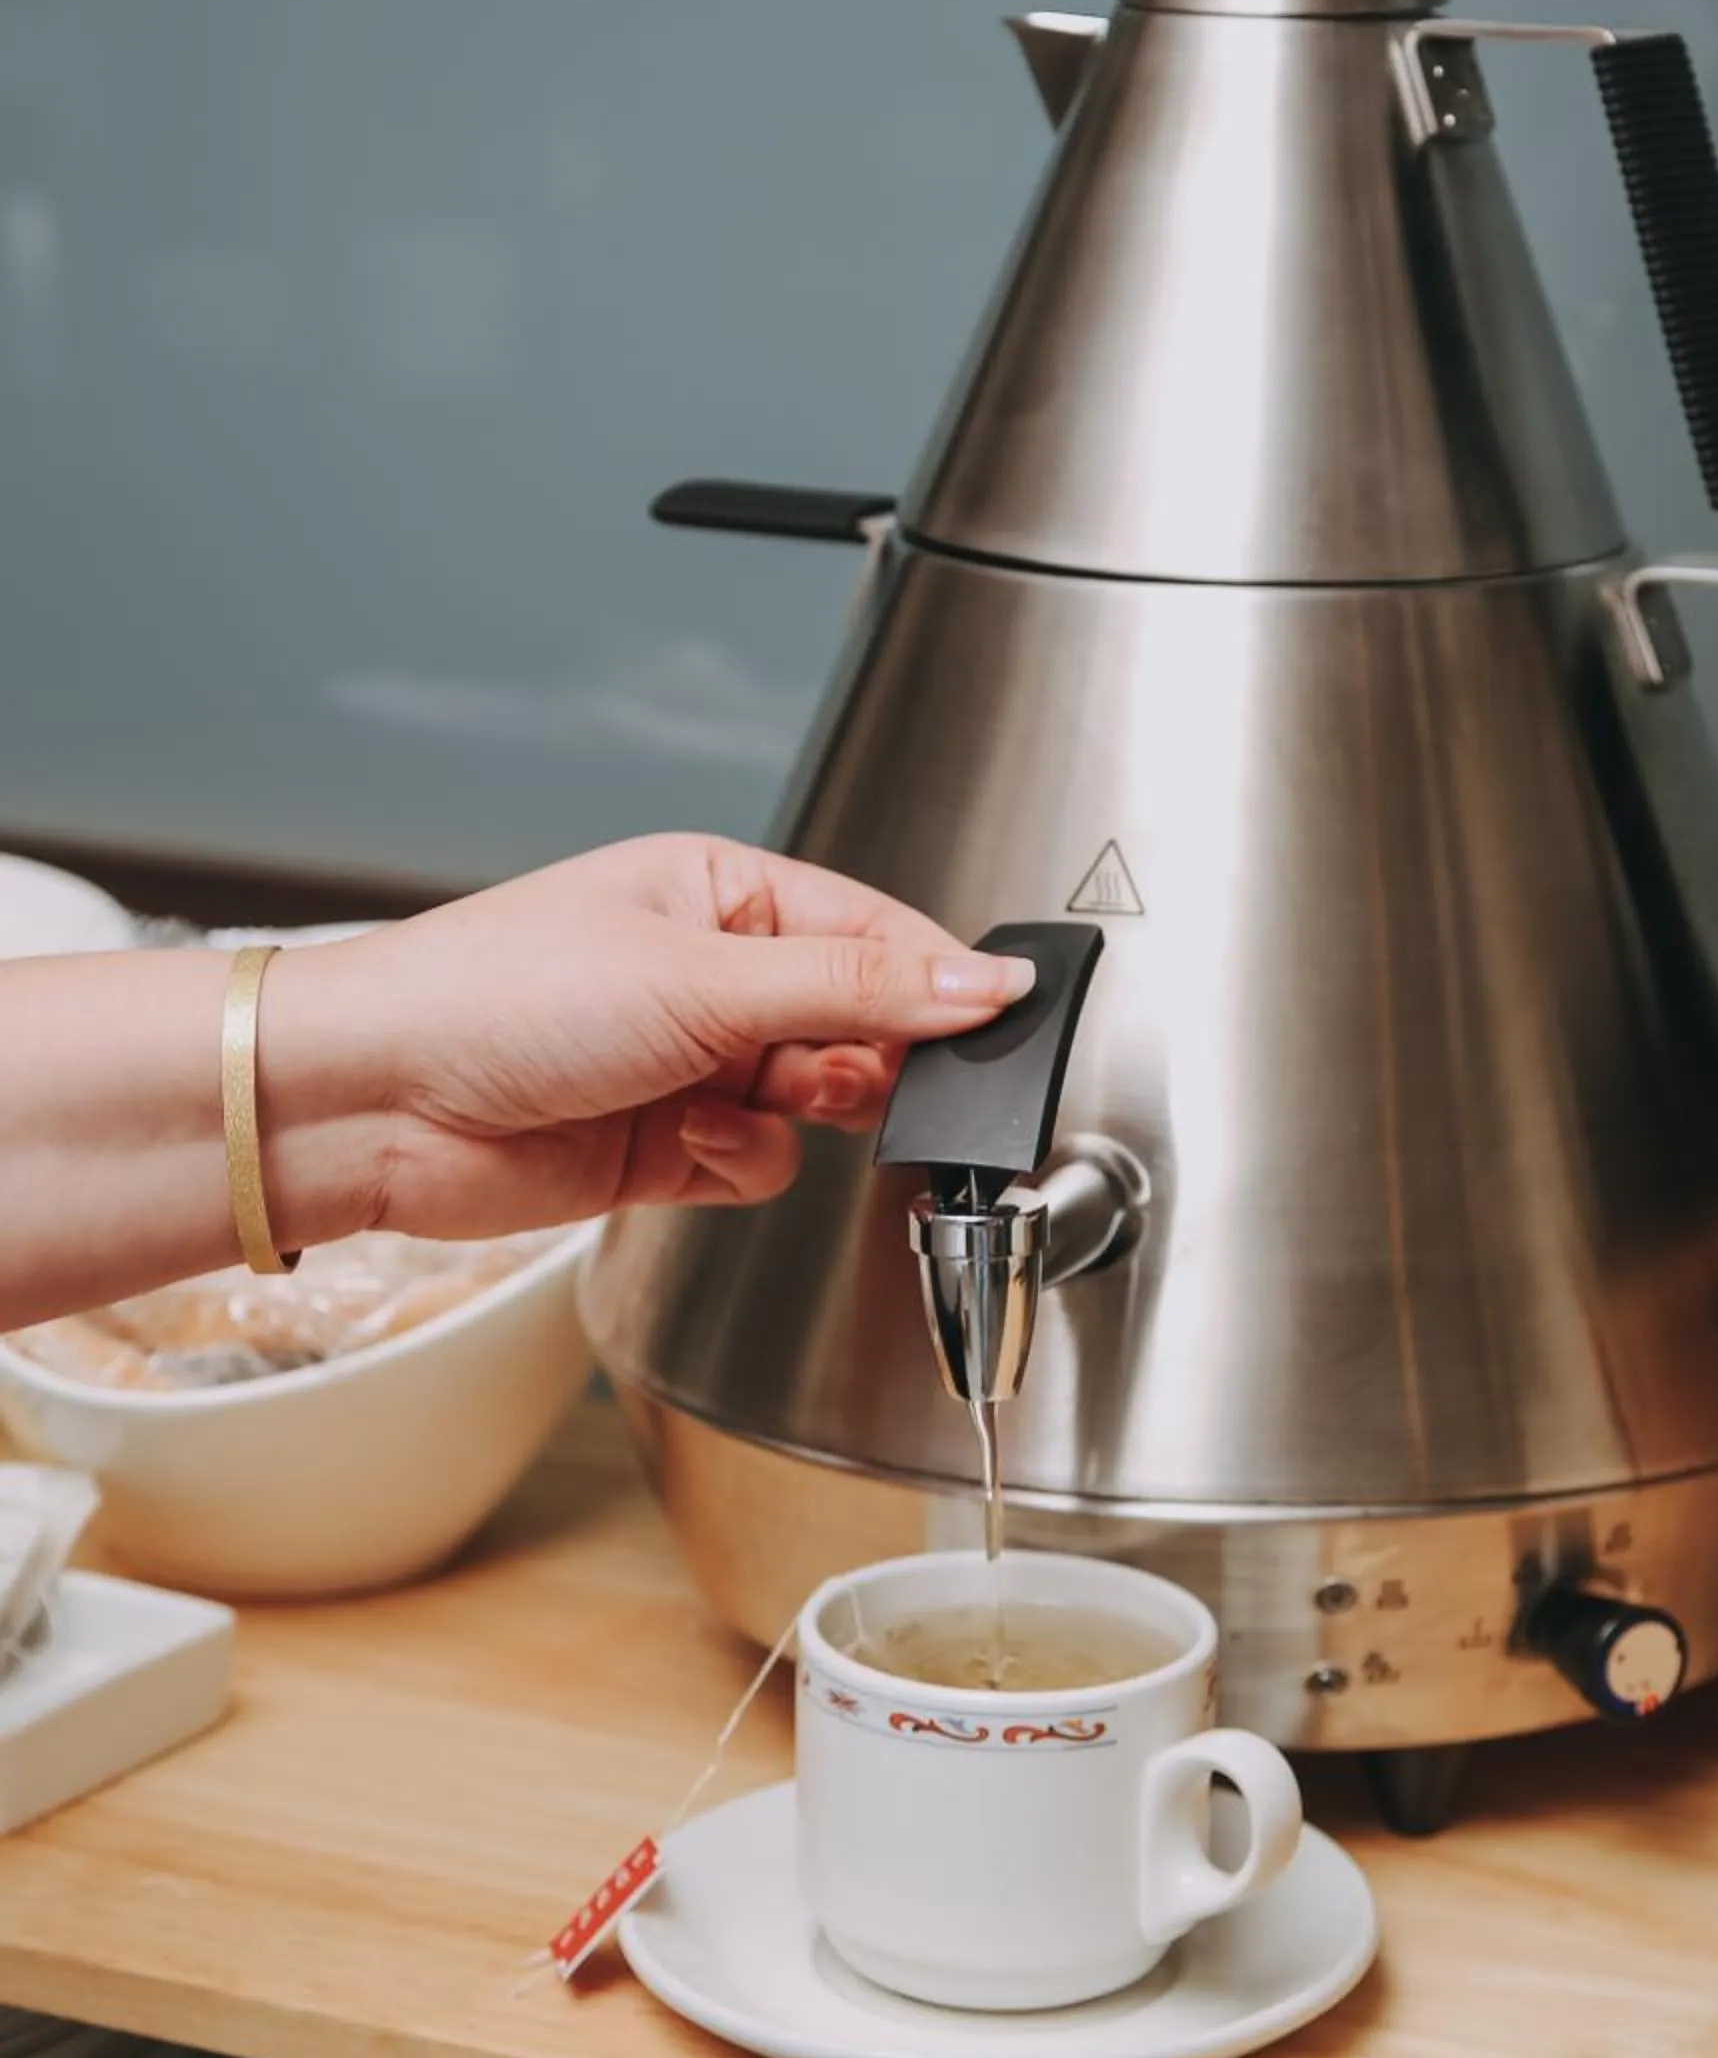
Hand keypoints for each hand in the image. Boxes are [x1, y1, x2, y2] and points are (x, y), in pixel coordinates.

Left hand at [266, 835, 1034, 1241]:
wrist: (378, 1103)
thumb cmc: (498, 995)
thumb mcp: (704, 976)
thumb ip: (857, 989)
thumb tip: (979, 981)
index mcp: (722, 894)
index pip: (873, 930)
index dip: (936, 978)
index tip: (999, 1017)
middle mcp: (712, 976)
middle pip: (857, 1022)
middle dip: (866, 1059)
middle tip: (849, 1073)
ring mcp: (690, 1063)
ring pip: (816, 1103)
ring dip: (794, 1114)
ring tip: (745, 1100)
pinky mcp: (666, 1147)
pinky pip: (759, 1163)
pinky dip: (737, 1161)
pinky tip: (682, 1142)